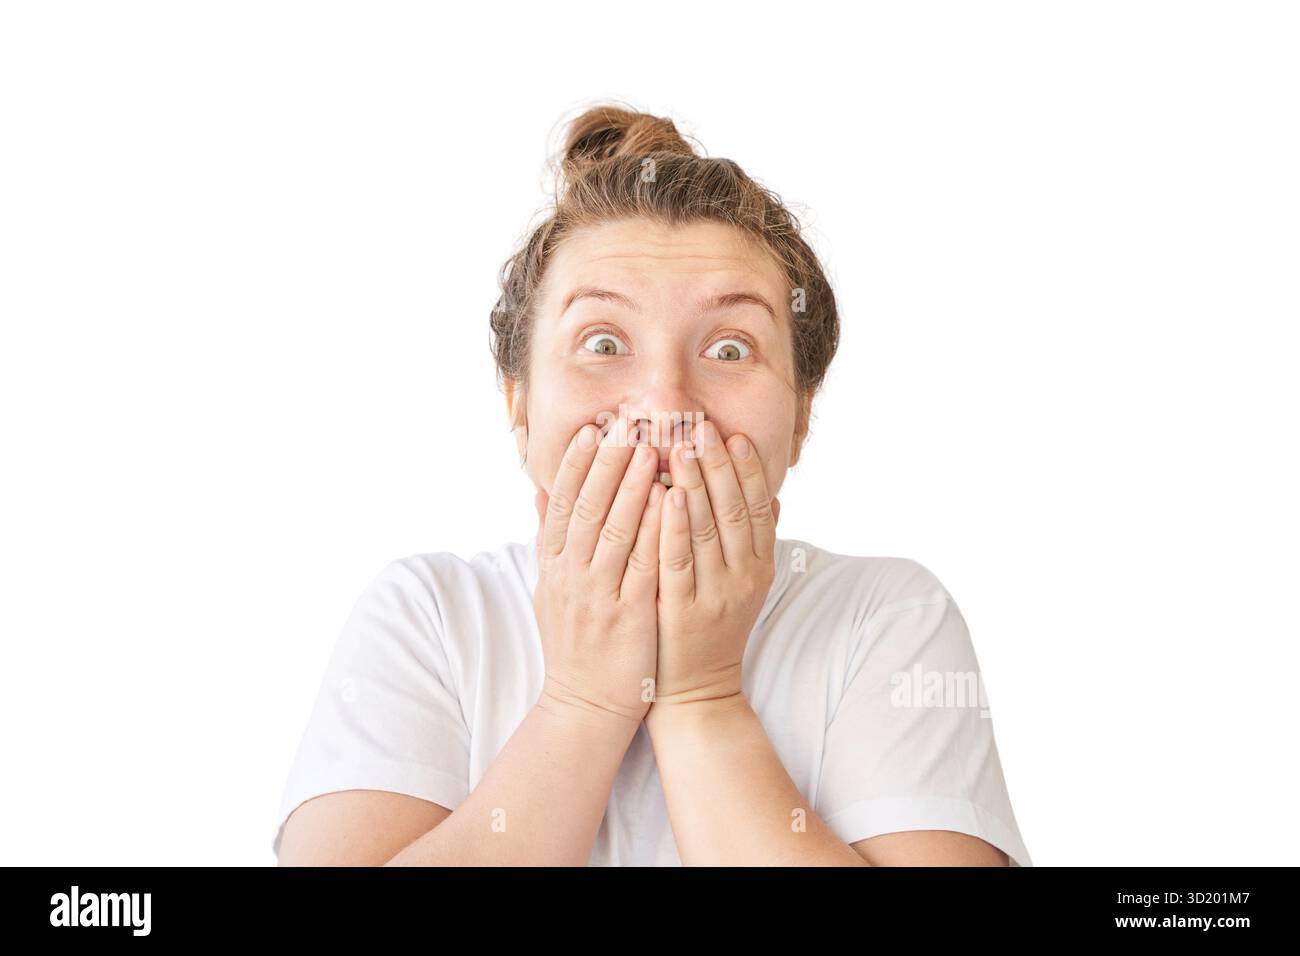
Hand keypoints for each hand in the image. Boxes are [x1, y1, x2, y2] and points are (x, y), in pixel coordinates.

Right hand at [533, 417, 665, 725]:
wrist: (584, 707)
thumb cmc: (574, 644)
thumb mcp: (551, 588)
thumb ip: (548, 539)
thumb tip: (539, 491)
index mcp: (554, 566)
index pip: (562, 503)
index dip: (575, 464)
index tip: (591, 430)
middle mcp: (571, 576)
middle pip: (587, 507)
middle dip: (606, 462)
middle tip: (625, 424)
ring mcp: (598, 595)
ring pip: (613, 529)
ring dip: (631, 485)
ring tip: (650, 449)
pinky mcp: (629, 616)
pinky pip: (642, 564)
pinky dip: (653, 530)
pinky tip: (669, 501)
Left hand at [649, 419, 778, 716]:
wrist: (698, 694)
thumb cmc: (716, 630)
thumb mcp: (746, 585)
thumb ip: (757, 541)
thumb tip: (774, 495)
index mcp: (759, 566)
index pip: (758, 507)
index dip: (748, 470)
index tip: (735, 435)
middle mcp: (743, 577)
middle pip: (734, 510)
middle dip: (718, 465)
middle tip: (703, 427)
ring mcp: (715, 594)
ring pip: (707, 529)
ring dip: (695, 483)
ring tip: (680, 446)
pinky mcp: (682, 611)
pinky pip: (679, 561)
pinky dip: (673, 525)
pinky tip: (664, 495)